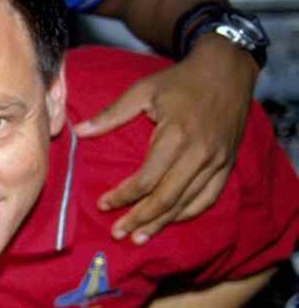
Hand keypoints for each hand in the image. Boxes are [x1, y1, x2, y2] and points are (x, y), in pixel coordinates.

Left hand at [74, 41, 252, 241]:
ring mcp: (216, 161)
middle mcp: (199, 153)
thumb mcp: (143, 89)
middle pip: (166, 198)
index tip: (102, 204)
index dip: (122, 196)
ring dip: (161, 223)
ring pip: (187, 202)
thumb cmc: (180, 80)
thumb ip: (112, 113)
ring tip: (138, 238)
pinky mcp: (227, 163)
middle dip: (139, 219)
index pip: (146, 180)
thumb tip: (79, 131)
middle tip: (117, 233)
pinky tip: (169, 222)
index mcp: (176, 136)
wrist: (228, 69)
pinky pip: (208, 197)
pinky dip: (188, 213)